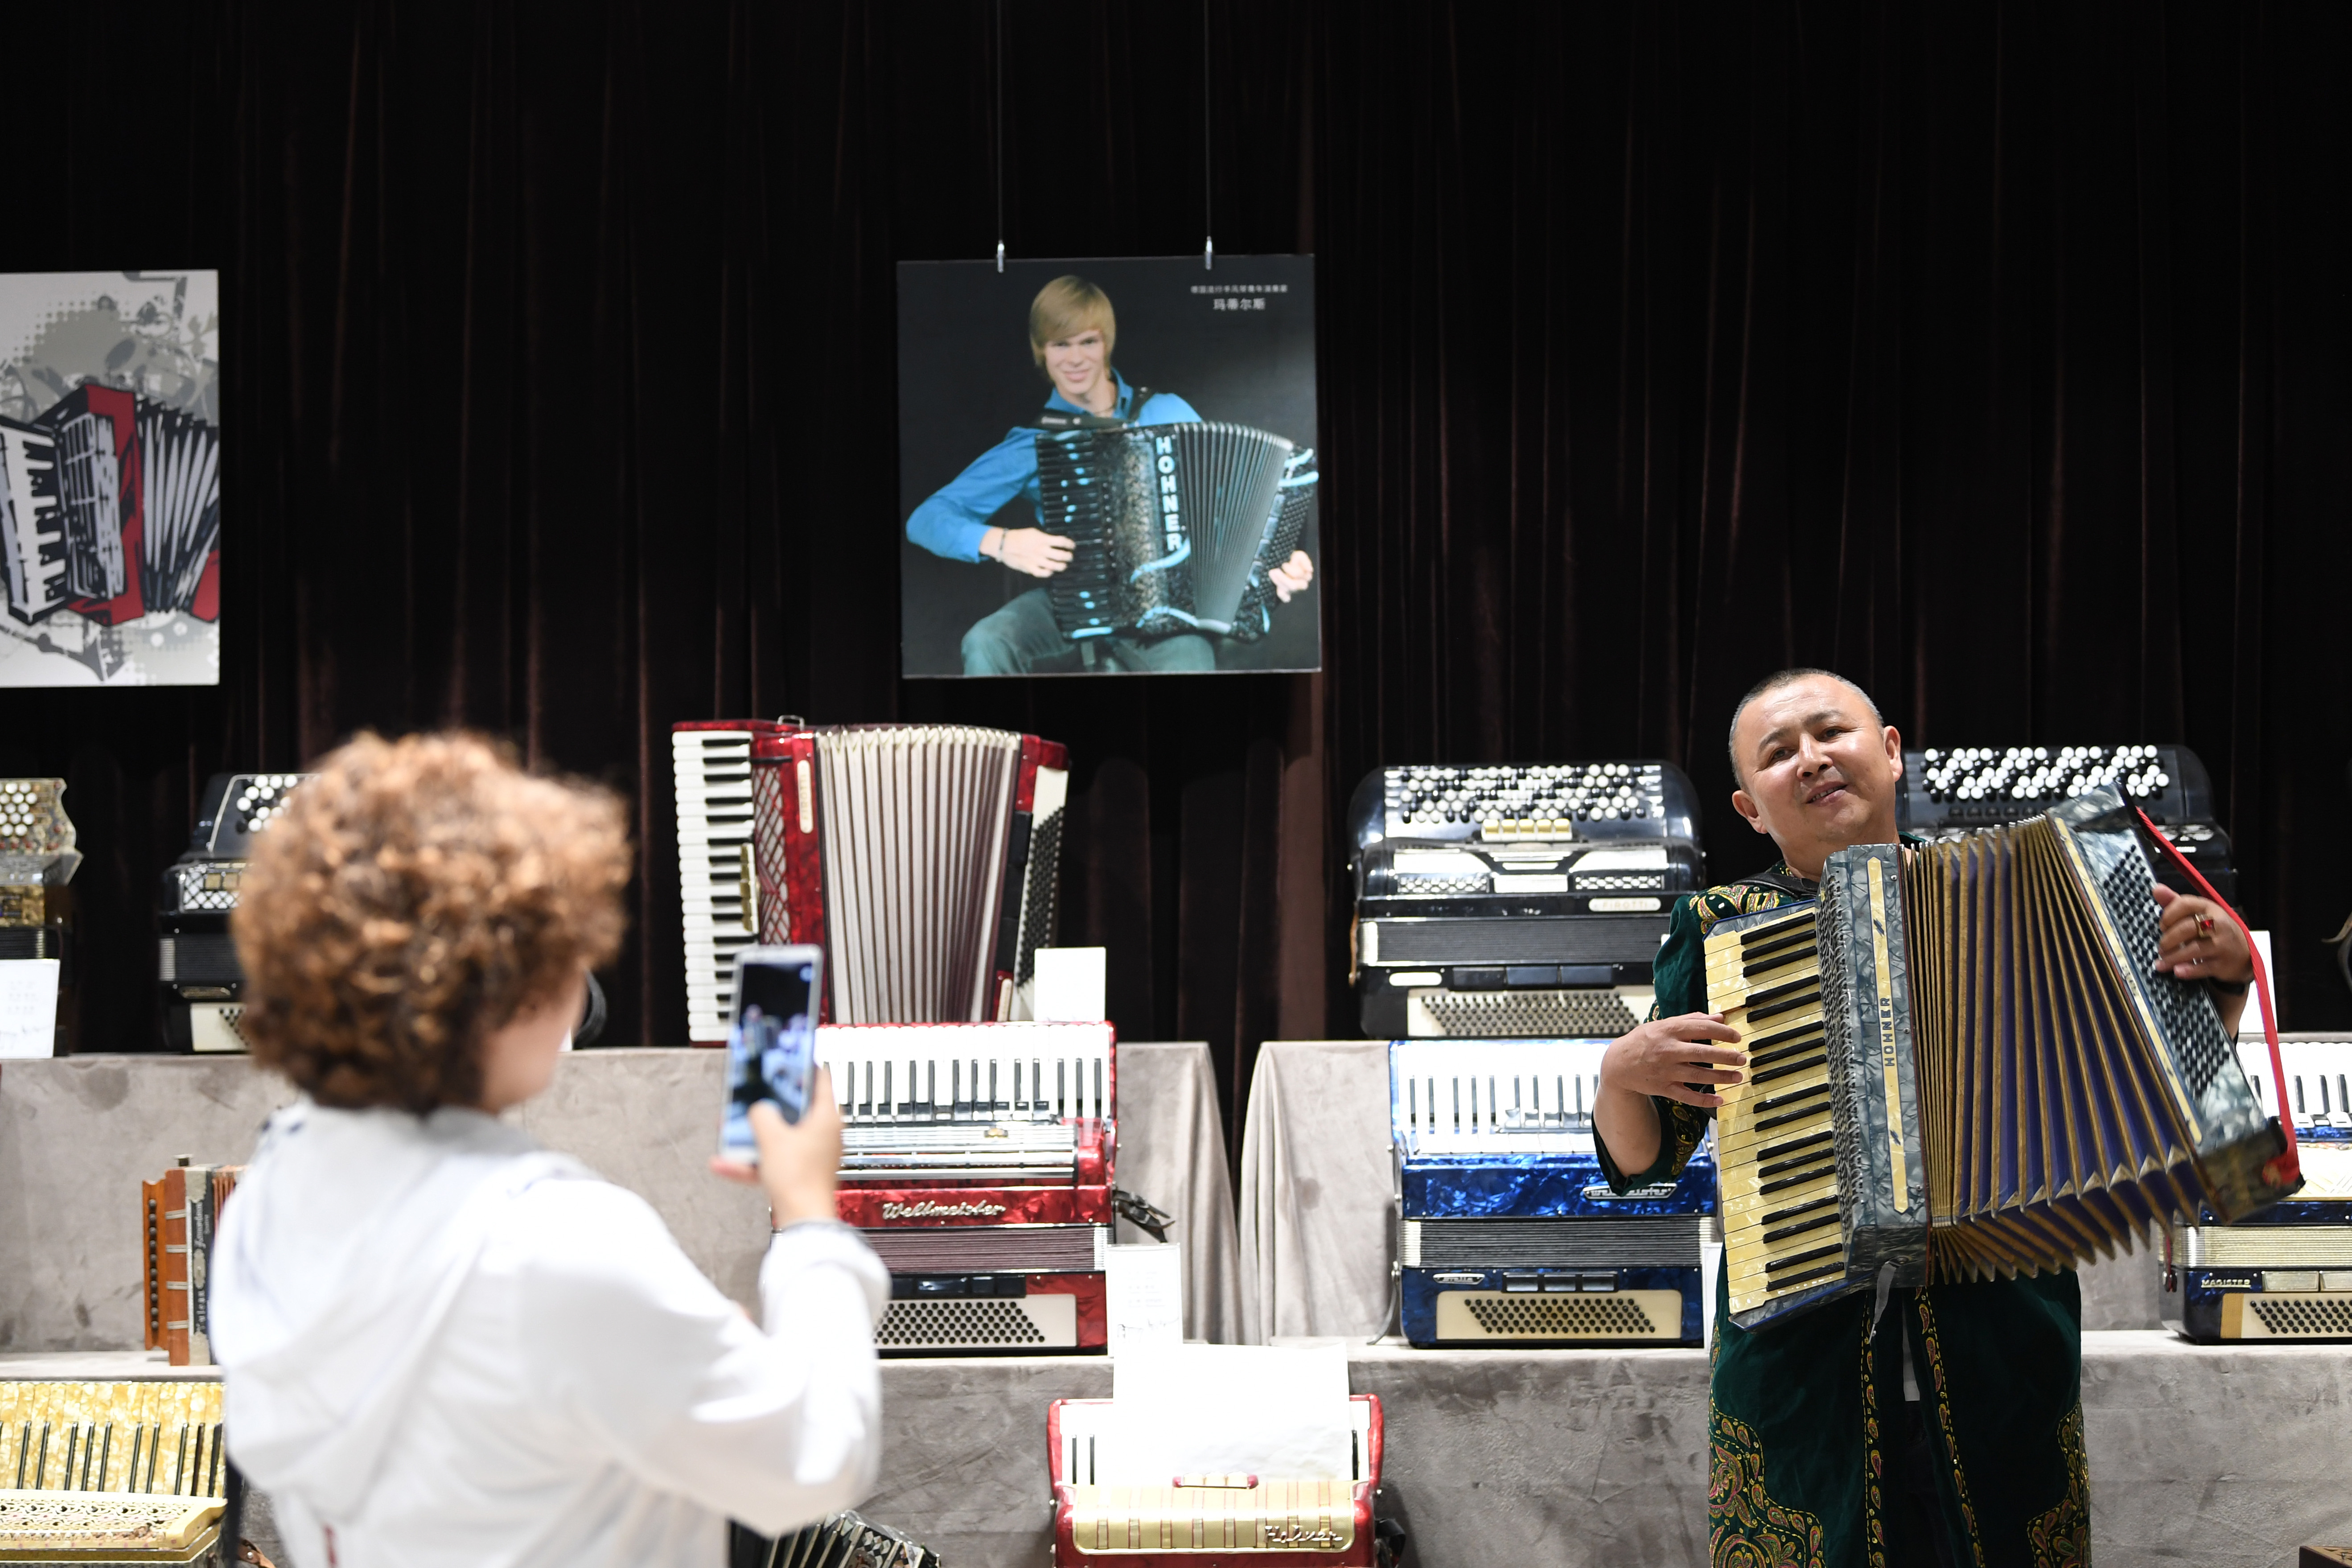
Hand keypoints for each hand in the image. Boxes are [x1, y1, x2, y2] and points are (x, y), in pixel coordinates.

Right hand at [710, 1066, 843, 1226]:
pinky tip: (725, 1163)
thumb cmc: (799, 1178)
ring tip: (731, 1131)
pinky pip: (774, 1160)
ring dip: (754, 1135)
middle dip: (768, 1105)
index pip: (820, 1079)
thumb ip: (761, 1115)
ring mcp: (813, 1154)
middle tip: (753, 1096)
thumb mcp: (772, 1137)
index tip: (791, 1057)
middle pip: (795, 1109)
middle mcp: (824, 1134)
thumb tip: (758, 1110)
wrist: (802, 1220)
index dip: (804, 1065)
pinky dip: (753, 1161)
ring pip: (780, 1136)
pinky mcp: (801, 1172)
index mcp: (827, 1117)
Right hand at [988, 527, 1073, 577]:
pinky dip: (1049, 573)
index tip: (1072, 546)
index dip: (1070, 544)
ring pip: (1054, 566)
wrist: (1004, 544)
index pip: (1061, 541)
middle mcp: (1041, 550)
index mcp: (1043, 539)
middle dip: (1068, 557)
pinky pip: (1043, 573)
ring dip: (1062, 566)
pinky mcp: (1030, 568)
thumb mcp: (1033, 532)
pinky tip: (1051, 571)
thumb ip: (1045, 537)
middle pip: (1061, 555)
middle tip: (1070, 557)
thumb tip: (1055, 541)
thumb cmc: (1019, 536)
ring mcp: (1036, 560)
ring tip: (1064, 565)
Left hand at [1267, 550, 1313, 602]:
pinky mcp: (1288, 595)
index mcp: (1306, 575)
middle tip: (1274, 570)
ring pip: (1287, 590)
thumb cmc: (1293, 559)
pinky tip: (1277, 588)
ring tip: (1272, 572)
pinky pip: (1286, 598)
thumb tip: (1309, 570)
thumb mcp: (1300, 556)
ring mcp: (1294, 590)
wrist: (1287, 561)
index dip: (1290, 570)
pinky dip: (1282, 594)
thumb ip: (1305, 561)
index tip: (1283, 564)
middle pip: (1293, 585)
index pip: (1298, 575)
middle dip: (1282, 577)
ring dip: (1278, 581)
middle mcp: (1302, 584)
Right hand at [1600, 1013, 1747, 1108]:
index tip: (1737, 1037)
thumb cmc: (1643, 1040)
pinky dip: (1704, 1100)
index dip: (1722, 1032)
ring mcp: (1666, 1071)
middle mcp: (1669, 1050)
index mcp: (1669, 1031)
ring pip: (1698, 1075)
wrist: (1618, 1064)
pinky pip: (1687, 1096)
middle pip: (1703, 1053)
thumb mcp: (1663, 1025)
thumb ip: (1691, 1020)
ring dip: (1721, 1077)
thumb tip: (1719, 1017)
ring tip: (1737, 1076)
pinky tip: (1720, 1100)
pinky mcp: (1664, 1088)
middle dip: (1726, 1056)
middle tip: (1742, 1058)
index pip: (1702, 1029)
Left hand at [2151, 883, 2252, 984]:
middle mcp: (2218, 924)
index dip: (2168, 915)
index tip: (2162, 926)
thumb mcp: (2197, 912)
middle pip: (2186, 928)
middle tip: (2162, 947)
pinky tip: (2177, 971)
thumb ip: (2175, 902)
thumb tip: (2156, 889)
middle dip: (2168, 940)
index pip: (2184, 904)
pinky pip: (2203, 967)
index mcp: (2209, 908)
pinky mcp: (2223, 963)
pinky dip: (2188, 970)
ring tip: (2162, 962)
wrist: (2243, 952)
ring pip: (2193, 949)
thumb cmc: (2213, 929)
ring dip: (2173, 957)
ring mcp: (2222, 944)